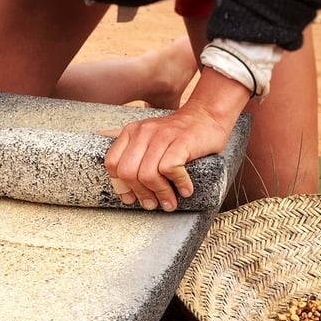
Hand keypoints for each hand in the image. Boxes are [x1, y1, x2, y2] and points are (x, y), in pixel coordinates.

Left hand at [103, 103, 229, 211]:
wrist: (208, 116)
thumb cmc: (179, 135)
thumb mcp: (150, 139)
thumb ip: (134, 154)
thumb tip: (117, 181)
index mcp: (131, 133)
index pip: (112, 164)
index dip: (120, 185)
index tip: (131, 199)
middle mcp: (143, 132)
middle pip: (128, 173)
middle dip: (141, 194)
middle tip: (153, 204)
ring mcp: (161, 136)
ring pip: (148, 175)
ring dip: (161, 194)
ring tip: (170, 202)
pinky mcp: (180, 141)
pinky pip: (169, 170)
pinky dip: (178, 184)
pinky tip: (185, 190)